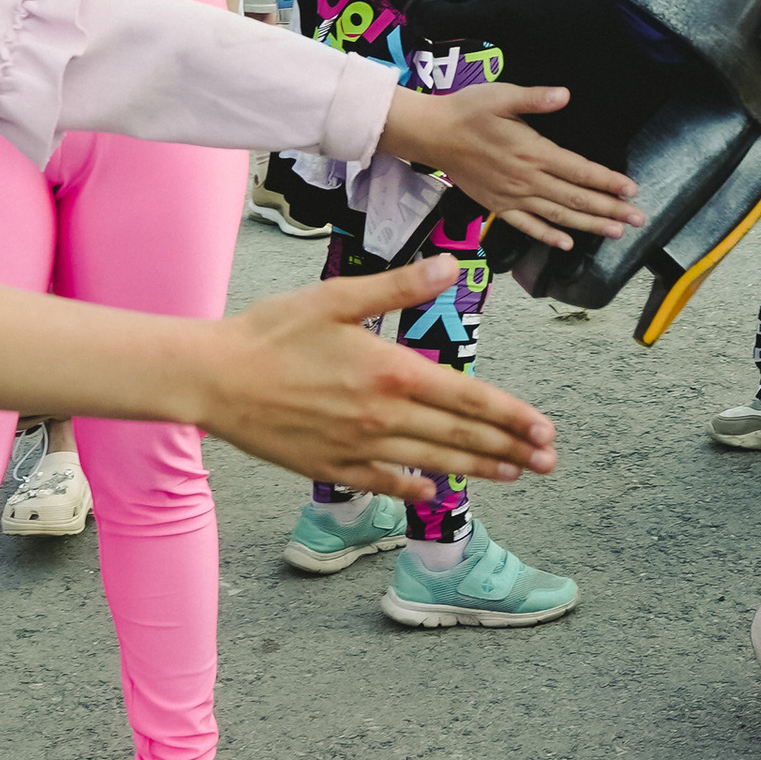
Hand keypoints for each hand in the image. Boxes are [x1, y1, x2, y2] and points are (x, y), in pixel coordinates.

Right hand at [190, 262, 558, 494]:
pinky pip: (383, 483)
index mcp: (391, 371)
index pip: (468, 397)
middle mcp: (382, 415)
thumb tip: (451, 267)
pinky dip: (412, 489)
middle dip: (510, 449)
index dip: (511, 415)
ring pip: (431, 462)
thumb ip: (399, 286)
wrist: (213, 378)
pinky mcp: (331, 466)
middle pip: (460, 436)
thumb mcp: (336, 298)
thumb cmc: (271, 331)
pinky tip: (434, 492)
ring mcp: (358, 446)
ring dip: (478, 470)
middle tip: (547, 461)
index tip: (544, 429)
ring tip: (514, 475)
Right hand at [382, 80, 645, 246]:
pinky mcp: (497, 206)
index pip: (579, 171)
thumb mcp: (502, 95)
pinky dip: (549, 237)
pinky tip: (567, 245)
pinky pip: (527, 226)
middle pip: (576, 200)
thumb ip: (535, 98)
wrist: (431, 135)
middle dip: (610, 210)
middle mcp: (526, 180)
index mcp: (533, 152)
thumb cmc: (467, 111)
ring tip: (616, 233)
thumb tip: (565, 95)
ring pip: (558, 217)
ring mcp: (512, 197)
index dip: (608, 182)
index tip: (632, 190)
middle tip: (638, 220)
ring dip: (589, 226)